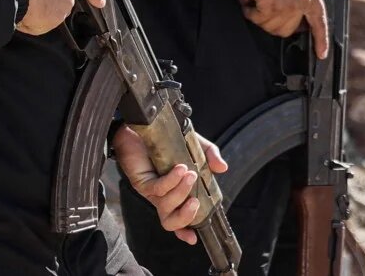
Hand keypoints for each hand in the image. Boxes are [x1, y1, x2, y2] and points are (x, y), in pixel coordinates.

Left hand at [113, 125, 227, 244]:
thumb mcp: (195, 146)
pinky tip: (179, 168)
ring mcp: (152, 190)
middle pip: (170, 222)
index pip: (178, 219)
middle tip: (196, 201)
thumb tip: (223, 168)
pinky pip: (158, 189)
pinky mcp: (142, 181)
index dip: (185, 232)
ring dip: (181, 192)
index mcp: (176, 193)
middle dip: (185, 217)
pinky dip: (171, 181)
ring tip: (190, 173)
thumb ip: (210, 156)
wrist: (143, 126)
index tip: (194, 238)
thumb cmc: (168, 139)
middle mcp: (163, 196)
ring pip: (165, 206)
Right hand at [236, 0, 328, 57]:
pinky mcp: (272, 6)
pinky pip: (256, 18)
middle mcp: (303, 2)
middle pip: (286, 30)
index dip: (321, 39)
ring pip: (269, 26)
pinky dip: (248, 8)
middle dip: (272, 21)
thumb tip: (290, 17)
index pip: (319, 21)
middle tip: (264, 3)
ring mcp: (288, 6)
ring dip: (258, 13)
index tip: (321, 53)